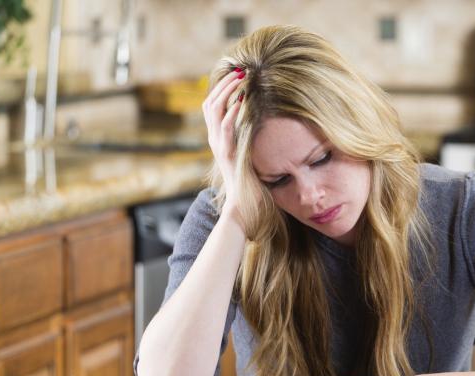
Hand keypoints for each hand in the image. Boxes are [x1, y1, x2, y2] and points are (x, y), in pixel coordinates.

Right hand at [202, 68, 246, 214]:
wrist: (243, 205)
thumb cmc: (250, 182)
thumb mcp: (249, 153)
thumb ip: (250, 137)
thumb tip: (264, 120)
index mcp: (218, 138)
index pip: (212, 105)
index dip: (221, 88)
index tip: (236, 73)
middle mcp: (215, 140)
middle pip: (210, 103)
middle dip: (224, 84)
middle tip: (239, 71)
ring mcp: (218, 146)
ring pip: (214, 111)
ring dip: (227, 92)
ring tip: (241, 79)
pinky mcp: (227, 154)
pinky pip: (226, 128)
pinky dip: (233, 112)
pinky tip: (242, 101)